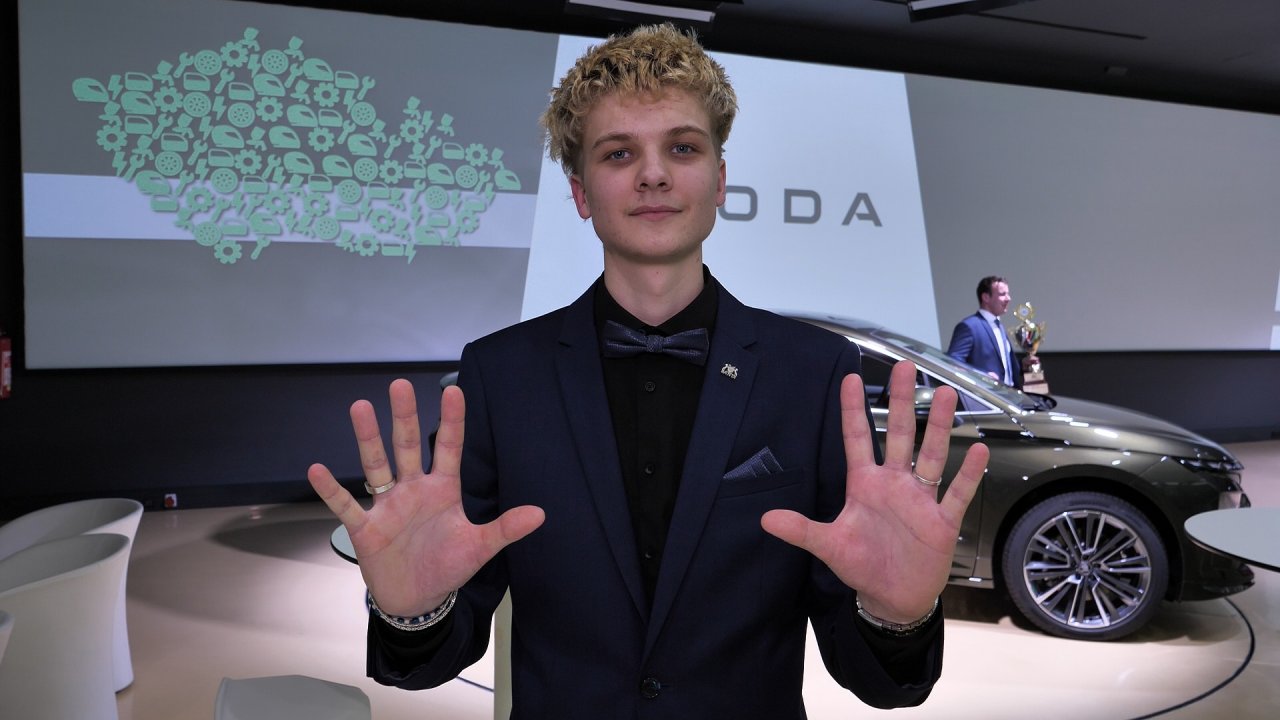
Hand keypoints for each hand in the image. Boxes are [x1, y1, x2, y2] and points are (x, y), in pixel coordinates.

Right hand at [308, 379, 544, 616]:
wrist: (417, 599)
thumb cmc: (447, 567)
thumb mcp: (479, 548)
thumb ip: (505, 528)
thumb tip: (541, 513)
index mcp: (442, 490)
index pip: (448, 448)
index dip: (451, 421)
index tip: (453, 390)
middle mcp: (413, 490)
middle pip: (407, 446)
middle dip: (404, 417)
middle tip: (400, 383)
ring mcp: (387, 506)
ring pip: (376, 465)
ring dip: (368, 438)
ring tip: (360, 407)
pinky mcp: (366, 528)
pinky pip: (345, 505)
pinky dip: (331, 490)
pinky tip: (317, 469)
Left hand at [761, 360, 987, 622]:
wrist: (893, 597)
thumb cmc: (862, 566)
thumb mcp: (829, 545)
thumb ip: (801, 529)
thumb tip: (765, 519)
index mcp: (865, 484)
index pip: (857, 439)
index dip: (852, 410)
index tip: (849, 377)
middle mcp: (894, 484)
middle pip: (899, 435)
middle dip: (900, 402)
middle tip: (904, 367)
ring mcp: (920, 499)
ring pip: (931, 454)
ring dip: (937, 426)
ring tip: (944, 395)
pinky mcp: (941, 520)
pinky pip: (956, 492)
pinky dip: (967, 474)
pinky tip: (976, 450)